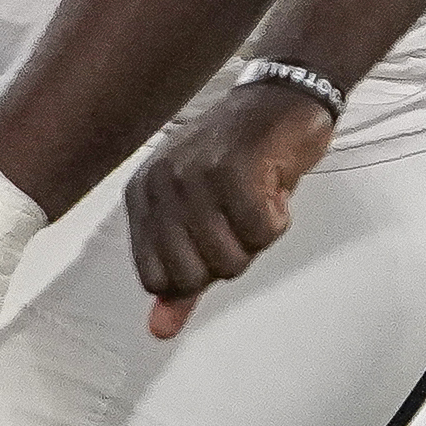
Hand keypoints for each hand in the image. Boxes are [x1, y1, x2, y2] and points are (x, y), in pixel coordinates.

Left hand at [129, 80, 337, 337]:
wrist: (283, 95)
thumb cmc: (243, 159)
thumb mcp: (200, 217)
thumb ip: (179, 277)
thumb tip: (160, 330)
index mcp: (142, 198)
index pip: (156, 279)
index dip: (197, 272)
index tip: (217, 235)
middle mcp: (160, 186)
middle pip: (193, 275)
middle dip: (230, 258)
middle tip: (241, 218)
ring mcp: (195, 176)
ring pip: (230, 258)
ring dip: (257, 237)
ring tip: (257, 197)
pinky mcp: (236, 169)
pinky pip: (262, 232)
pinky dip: (279, 218)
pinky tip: (274, 185)